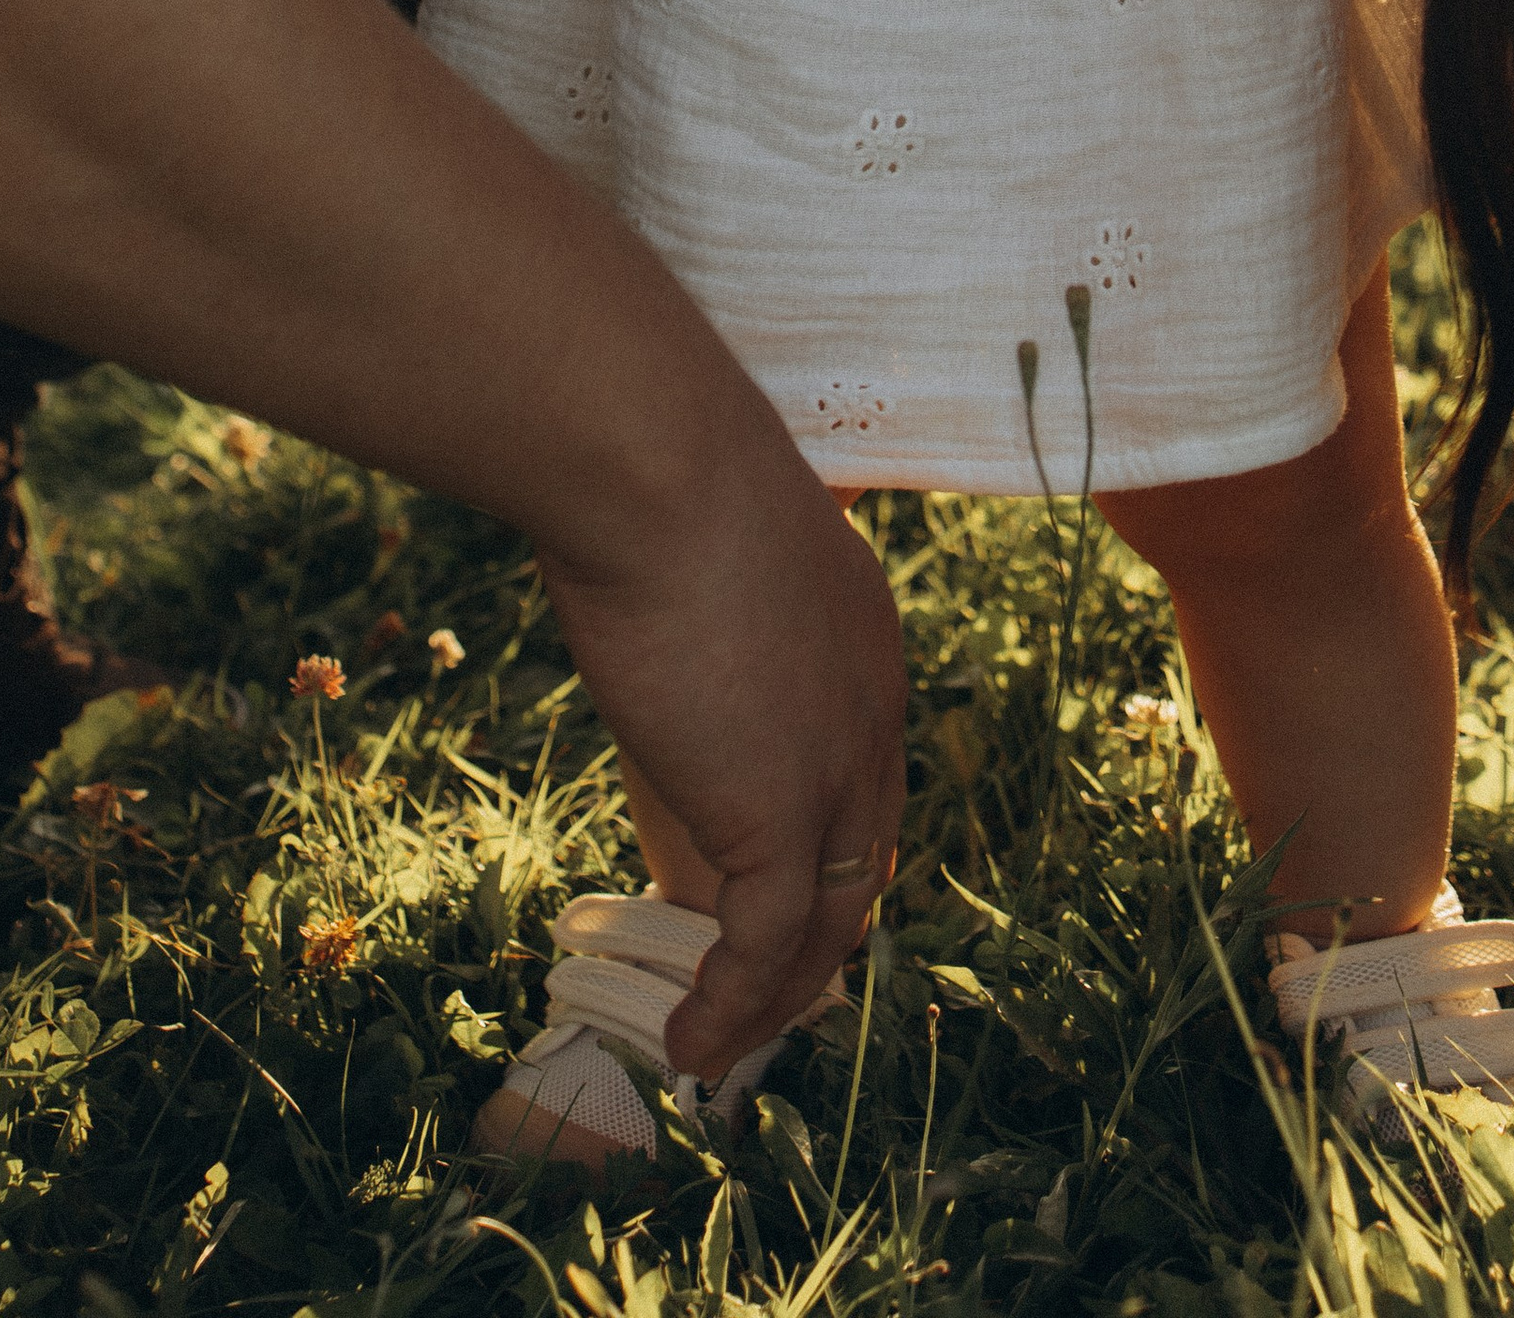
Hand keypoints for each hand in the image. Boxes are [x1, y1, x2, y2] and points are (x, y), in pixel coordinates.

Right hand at [537, 426, 907, 1072]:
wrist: (657, 467)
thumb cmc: (654, 468)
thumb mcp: (699, 541)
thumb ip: (697, 597)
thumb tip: (640, 617)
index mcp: (863, 637)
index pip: (862, 769)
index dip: (826, 839)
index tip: (773, 888)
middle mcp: (873, 710)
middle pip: (863, 859)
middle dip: (817, 939)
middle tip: (757, 993)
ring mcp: (836, 769)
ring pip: (828, 922)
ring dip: (774, 997)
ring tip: (716, 1045)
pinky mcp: (780, 816)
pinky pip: (766, 945)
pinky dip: (733, 1004)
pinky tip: (686, 1039)